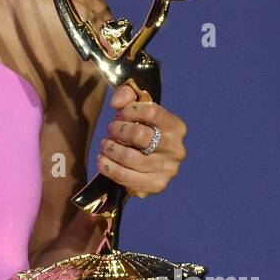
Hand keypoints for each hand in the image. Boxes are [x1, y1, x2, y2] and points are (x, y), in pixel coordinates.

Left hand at [96, 82, 186, 198]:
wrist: (145, 163)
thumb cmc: (141, 130)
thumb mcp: (137, 109)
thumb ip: (127, 94)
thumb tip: (116, 102)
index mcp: (176, 127)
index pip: (151, 111)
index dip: (130, 110)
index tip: (120, 113)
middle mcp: (176, 149)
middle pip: (139, 134)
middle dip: (117, 130)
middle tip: (111, 130)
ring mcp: (168, 169)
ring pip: (129, 157)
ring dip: (110, 148)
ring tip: (105, 145)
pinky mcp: (156, 185)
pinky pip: (124, 176)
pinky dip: (108, 167)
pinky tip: (102, 160)